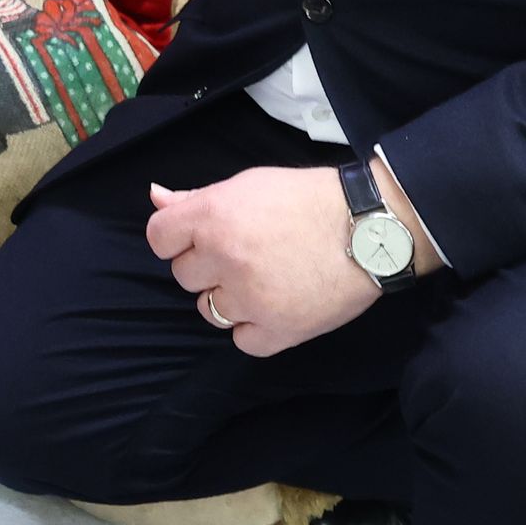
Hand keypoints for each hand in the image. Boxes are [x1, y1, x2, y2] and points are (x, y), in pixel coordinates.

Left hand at [147, 169, 377, 357]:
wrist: (370, 228)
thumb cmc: (308, 199)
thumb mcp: (249, 184)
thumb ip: (196, 197)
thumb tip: (155, 196)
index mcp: (213, 216)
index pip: (158, 237)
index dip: (176, 238)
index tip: (198, 238)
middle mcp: (225, 258)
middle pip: (184, 275)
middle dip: (207, 266)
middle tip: (244, 255)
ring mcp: (249, 298)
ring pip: (208, 310)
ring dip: (228, 298)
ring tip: (262, 280)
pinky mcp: (277, 331)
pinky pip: (241, 340)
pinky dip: (254, 328)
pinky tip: (274, 306)